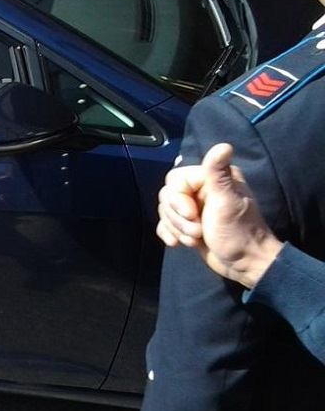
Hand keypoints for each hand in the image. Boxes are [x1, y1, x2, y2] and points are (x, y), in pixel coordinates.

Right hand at [155, 143, 283, 287]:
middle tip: (198, 230)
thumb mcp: (227, 202)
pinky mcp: (187, 225)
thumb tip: (224, 145)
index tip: (193, 214)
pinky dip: (170, 234)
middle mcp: (201, 190)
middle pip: (167, 196)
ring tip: (196, 239)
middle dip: (178, 218)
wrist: (245, 266)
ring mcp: (193, 208)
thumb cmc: (238, 233)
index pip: (175, 180)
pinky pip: (165, 224)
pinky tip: (180, 244)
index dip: (178, 199)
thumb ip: (219, 173)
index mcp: (211, 179)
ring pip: (165, 211)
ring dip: (177, 229)